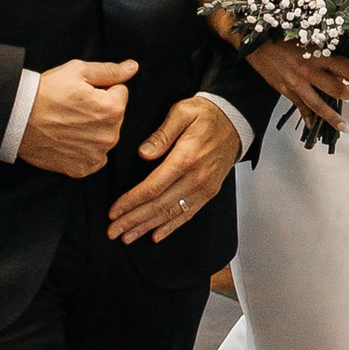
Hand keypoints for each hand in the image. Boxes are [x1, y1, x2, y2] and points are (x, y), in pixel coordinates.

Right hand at [19, 57, 136, 176]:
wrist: (16, 118)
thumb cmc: (46, 92)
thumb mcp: (78, 71)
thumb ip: (110, 71)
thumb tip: (133, 67)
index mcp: (113, 109)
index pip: (120, 93)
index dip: (101, 90)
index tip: (82, 93)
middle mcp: (110, 135)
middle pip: (114, 117)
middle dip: (99, 110)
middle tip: (73, 107)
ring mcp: (96, 155)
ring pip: (103, 136)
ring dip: (92, 130)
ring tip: (67, 122)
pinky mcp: (82, 168)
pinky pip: (92, 157)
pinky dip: (83, 149)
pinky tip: (66, 139)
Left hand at [109, 91, 243, 244]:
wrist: (234, 121)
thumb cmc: (206, 115)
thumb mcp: (182, 112)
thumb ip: (162, 133)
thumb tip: (144, 152)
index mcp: (186, 158)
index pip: (153, 188)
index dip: (131, 202)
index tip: (114, 211)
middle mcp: (196, 178)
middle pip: (159, 206)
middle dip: (133, 221)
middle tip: (114, 230)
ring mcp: (204, 188)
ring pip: (171, 214)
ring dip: (147, 227)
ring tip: (128, 236)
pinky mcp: (209, 192)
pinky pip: (187, 214)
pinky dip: (171, 227)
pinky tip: (156, 234)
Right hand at [248, 39, 348, 137]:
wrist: (256, 44)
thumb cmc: (280, 38)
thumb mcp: (306, 39)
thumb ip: (321, 53)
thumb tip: (335, 68)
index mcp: (316, 54)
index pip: (344, 67)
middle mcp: (308, 71)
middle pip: (336, 89)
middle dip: (346, 93)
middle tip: (348, 93)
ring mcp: (296, 84)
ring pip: (319, 105)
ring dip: (332, 116)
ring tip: (341, 124)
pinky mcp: (285, 91)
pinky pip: (300, 108)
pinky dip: (307, 118)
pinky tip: (313, 126)